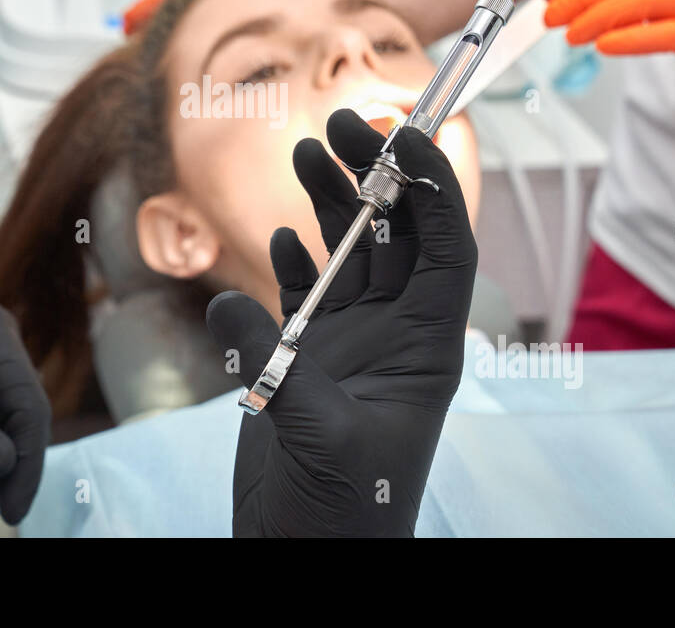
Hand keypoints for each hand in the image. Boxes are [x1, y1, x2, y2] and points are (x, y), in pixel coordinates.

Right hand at [207, 109, 476, 536]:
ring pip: (354, 252)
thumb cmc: (341, 510)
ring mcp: (355, 342)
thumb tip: (230, 299)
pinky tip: (285, 233)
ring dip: (334, 201)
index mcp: (427, 345)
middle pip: (397, 233)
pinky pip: (312, 289)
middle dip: (375, 174)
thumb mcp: (318, 433)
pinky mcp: (313, 358)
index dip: (429, 185)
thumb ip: (277, 364)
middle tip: (340, 121)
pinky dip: (299, 256)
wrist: (310, 554)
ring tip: (307, 147)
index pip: (444, 245)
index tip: (398, 134)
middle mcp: (397, 333)